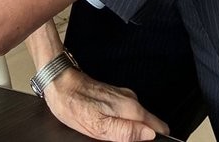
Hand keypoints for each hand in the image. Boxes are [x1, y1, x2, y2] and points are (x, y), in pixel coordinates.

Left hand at [44, 71, 170, 141]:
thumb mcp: (99, 126)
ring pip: (139, 120)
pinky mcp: (115, 96)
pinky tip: (109, 127)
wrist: (59, 83)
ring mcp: (124, 97)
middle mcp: (132, 101)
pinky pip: (128, 114)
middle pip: (151, 125)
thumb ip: (126, 131)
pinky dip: (124, 123)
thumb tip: (149, 135)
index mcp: (131, 110)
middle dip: (143, 137)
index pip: (160, 129)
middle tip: (121, 141)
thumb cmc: (75, 105)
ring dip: (132, 131)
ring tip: (113, 136)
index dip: (155, 141)